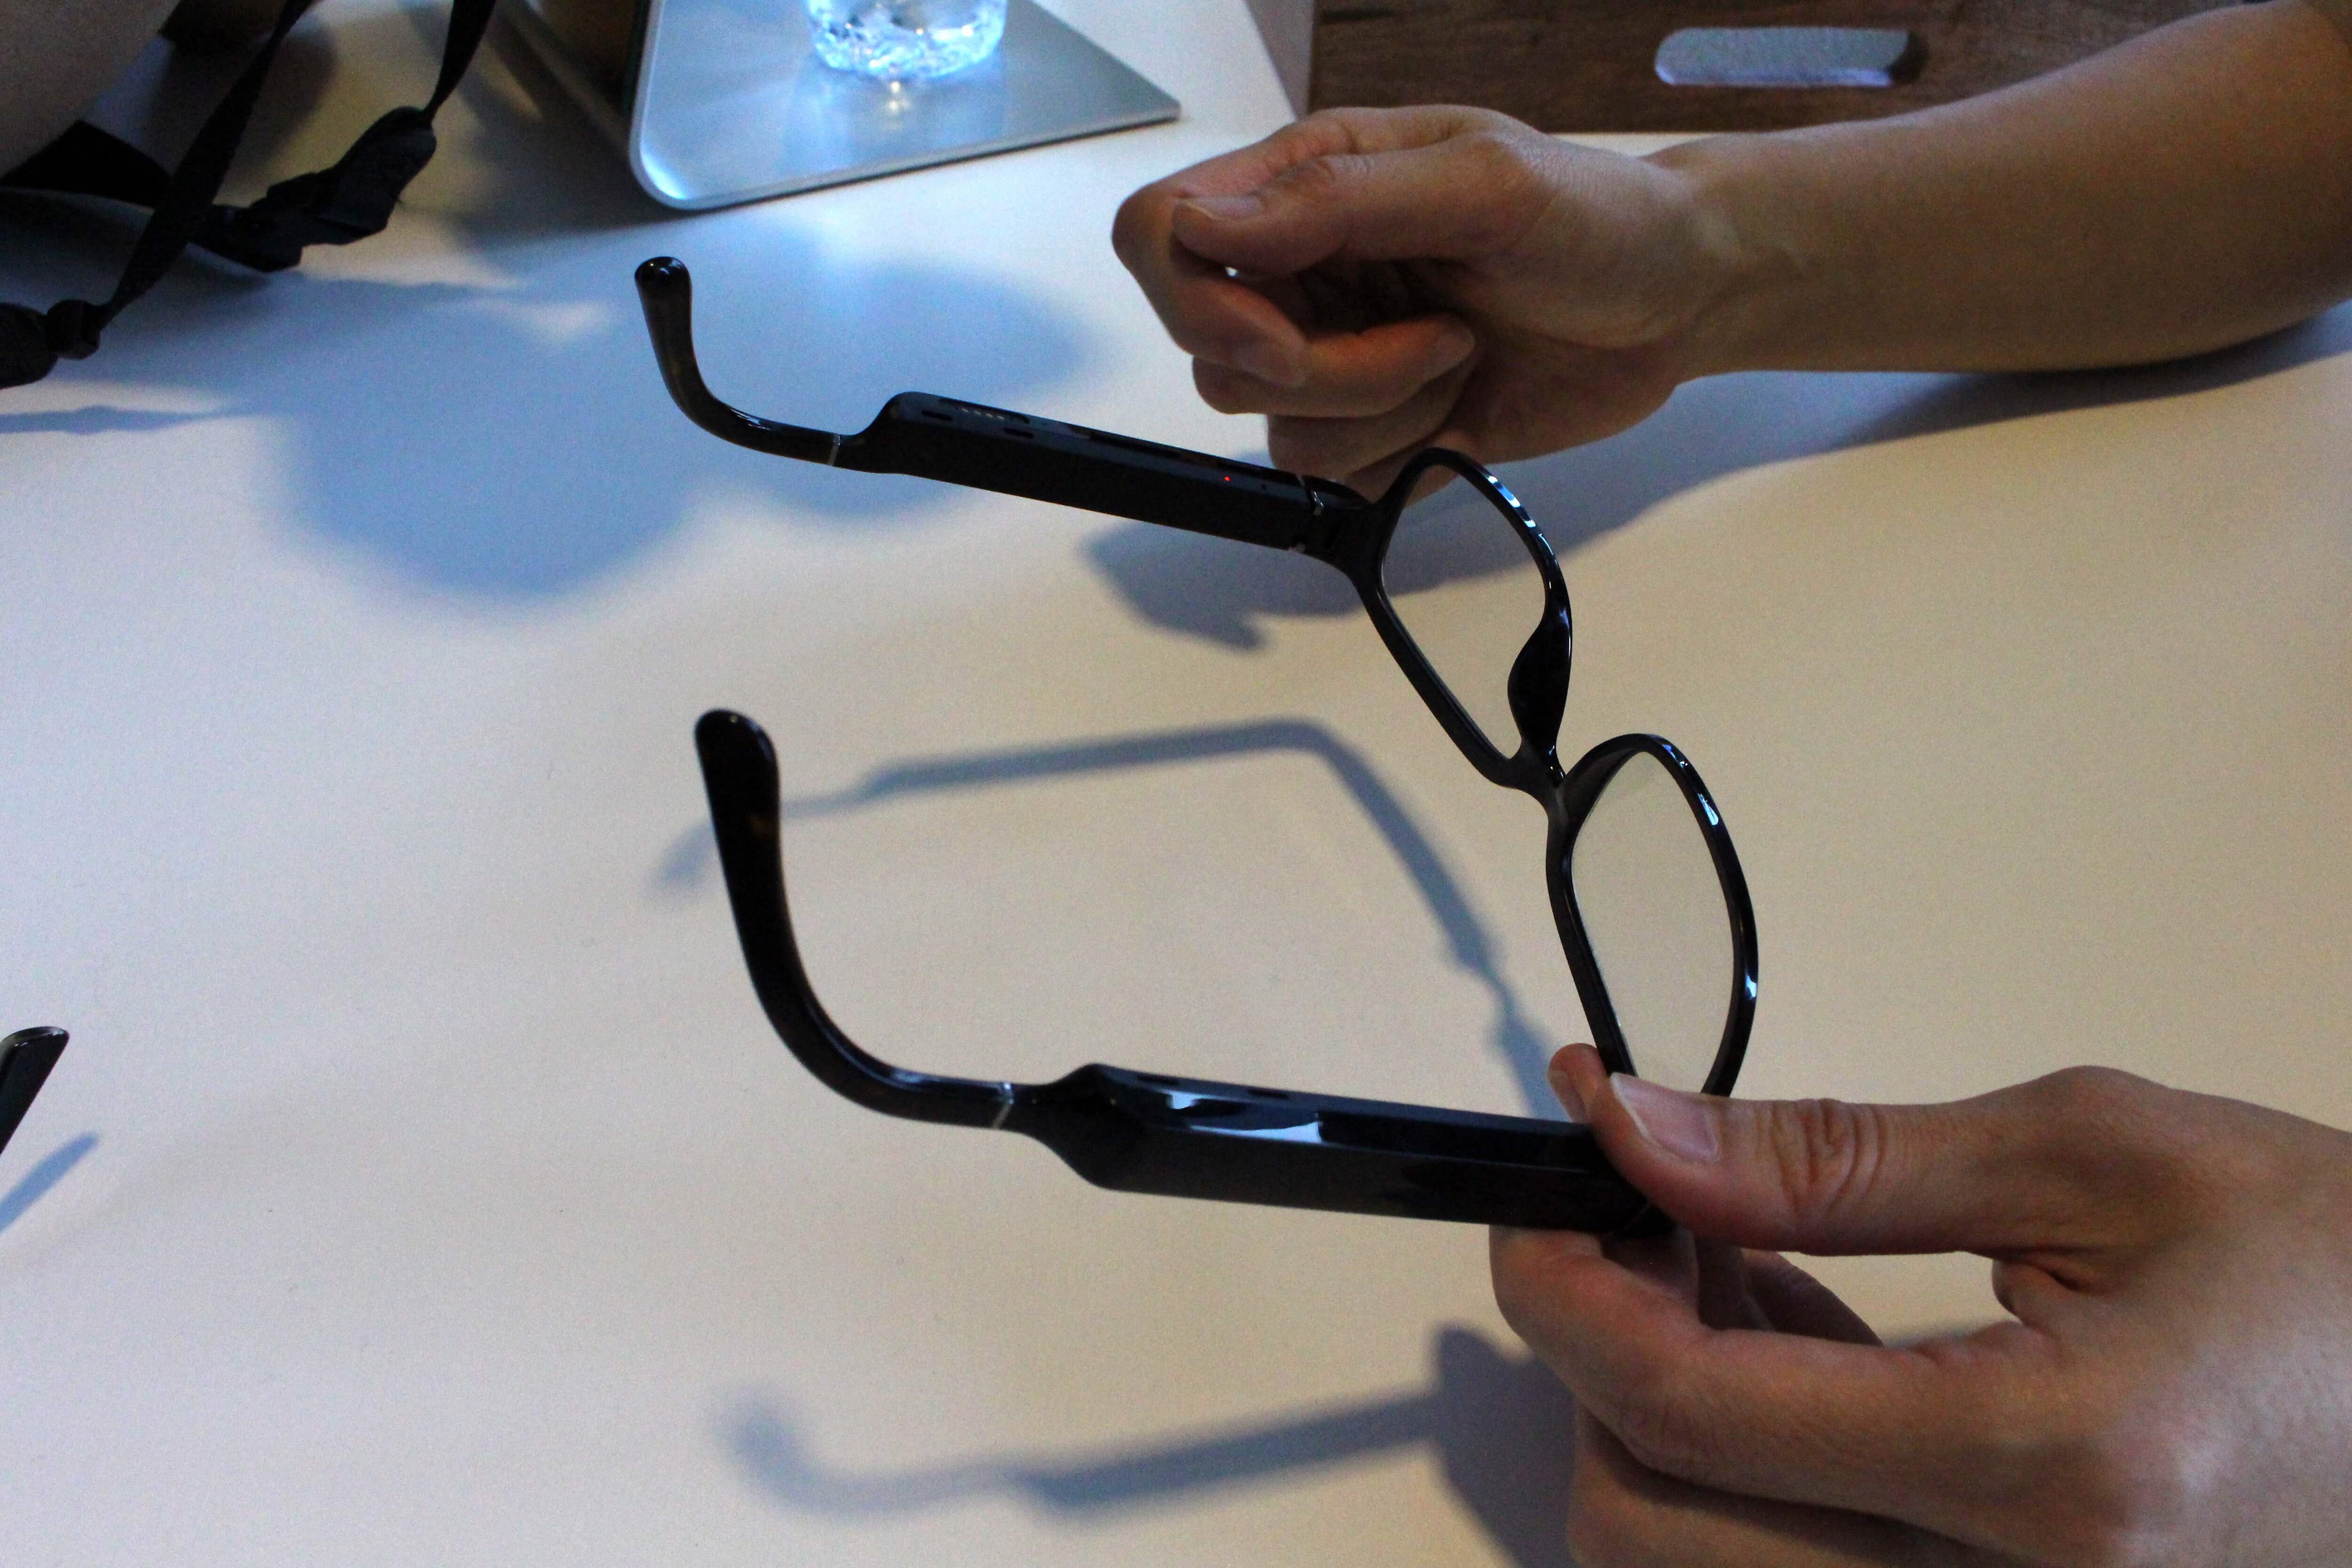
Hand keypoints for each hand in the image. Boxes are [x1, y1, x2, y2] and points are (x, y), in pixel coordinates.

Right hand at [1111, 107, 1731, 495]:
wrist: (1677, 300)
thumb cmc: (1598, 217)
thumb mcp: (1480, 183)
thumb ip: (1334, 202)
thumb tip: (1202, 224)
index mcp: (1306, 183)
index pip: (1162, 235)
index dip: (1197, 301)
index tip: (1283, 334)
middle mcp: (1302, 270)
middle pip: (1213, 354)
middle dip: (1325, 369)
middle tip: (1433, 332)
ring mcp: (1332, 352)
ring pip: (1273, 426)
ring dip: (1380, 407)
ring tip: (1460, 351)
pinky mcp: (1372, 427)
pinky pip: (1330, 474)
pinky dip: (1401, 451)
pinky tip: (1462, 398)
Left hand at [1491, 1044, 2351, 1566]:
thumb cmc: (2331, 1261)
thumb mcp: (2089, 1151)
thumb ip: (1833, 1158)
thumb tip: (1637, 1132)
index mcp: (2046, 1470)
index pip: (1690, 1412)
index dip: (1565, 1287)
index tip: (1542, 1184)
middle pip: (1651, 1525)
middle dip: (1595, 1360)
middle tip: (1634, 1212)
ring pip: (1698, 1558)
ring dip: (1662, 1406)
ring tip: (1737, 1258)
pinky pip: (1783, 1560)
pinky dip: (1738, 1450)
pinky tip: (1799, 1329)